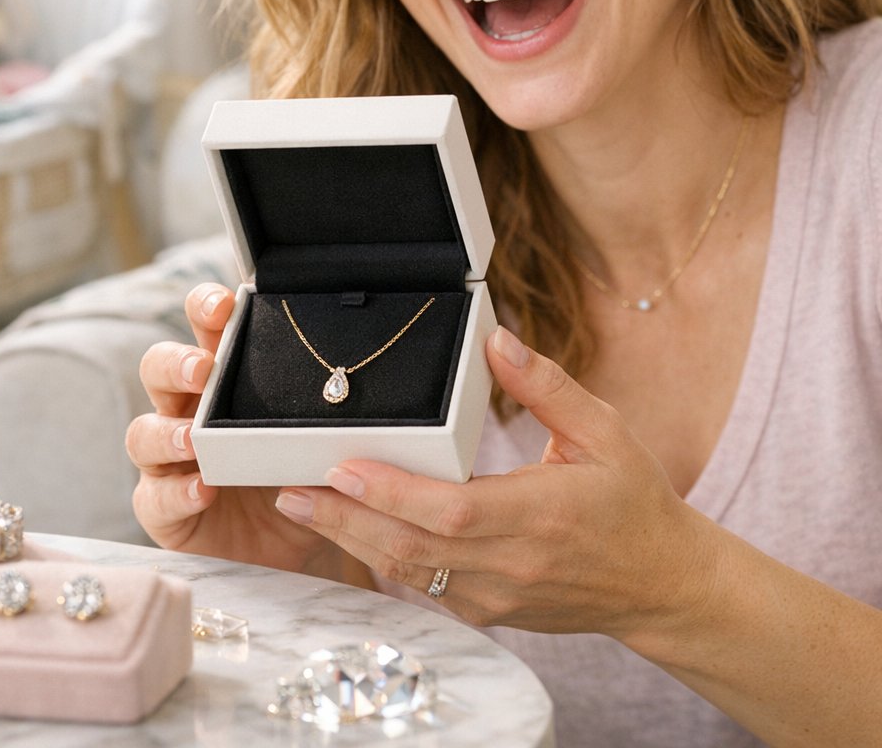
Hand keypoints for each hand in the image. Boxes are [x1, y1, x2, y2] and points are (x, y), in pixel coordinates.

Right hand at [126, 282, 332, 571]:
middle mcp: (188, 409)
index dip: (204, 307)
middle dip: (176, 363)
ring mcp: (170, 458)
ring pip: (143, 432)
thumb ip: (320, 410)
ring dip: (166, 433)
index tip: (222, 306)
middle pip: (159, 369)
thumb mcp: (314, 435)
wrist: (295, 540)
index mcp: (224, 377)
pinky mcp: (163, 506)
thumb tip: (353, 389)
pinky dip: (178, 493)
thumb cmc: (299, 471)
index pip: (204, 328)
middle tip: (202, 370)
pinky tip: (203, 491)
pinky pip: (155, 496)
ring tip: (192, 441)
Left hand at [274, 326, 716, 641]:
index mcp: (539, 515)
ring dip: (351, 540)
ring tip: (303, 507)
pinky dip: (382, 560)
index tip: (341, 467)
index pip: (449, 510)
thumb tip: (496, 340)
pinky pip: (424, 589)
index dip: (390, 493)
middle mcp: (510, 564)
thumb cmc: (633, 502)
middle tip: (290, 491)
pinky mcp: (490, 610)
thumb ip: (548, 386)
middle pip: (411, 549)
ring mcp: (497, 596)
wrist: (660, 581)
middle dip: (344, 520)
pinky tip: (351, 532)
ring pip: (409, 574)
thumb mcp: (604, 432)